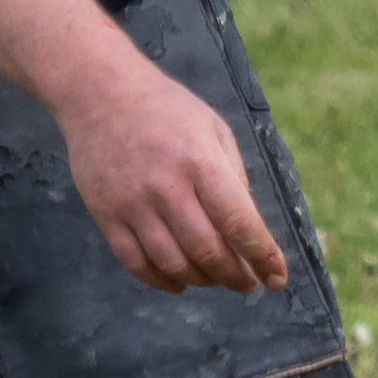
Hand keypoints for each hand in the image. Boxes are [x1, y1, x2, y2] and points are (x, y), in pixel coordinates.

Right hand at [58, 61, 289, 296]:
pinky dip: (161, 282)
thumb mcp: (213, 128)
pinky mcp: (107, 216)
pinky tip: (179, 283)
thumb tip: (248, 225)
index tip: (276, 277)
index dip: (262, 255)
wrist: (101, 94)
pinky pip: (136, 263)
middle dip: (235, 276)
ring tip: (216, 280)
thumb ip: (234, 175)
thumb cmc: (166, 108)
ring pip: (173, 264)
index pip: (238, 222)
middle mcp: (168, 188)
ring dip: (202, 281)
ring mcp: (134, 205)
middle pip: (208, 251)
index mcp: (201, 162)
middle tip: (248, 283)